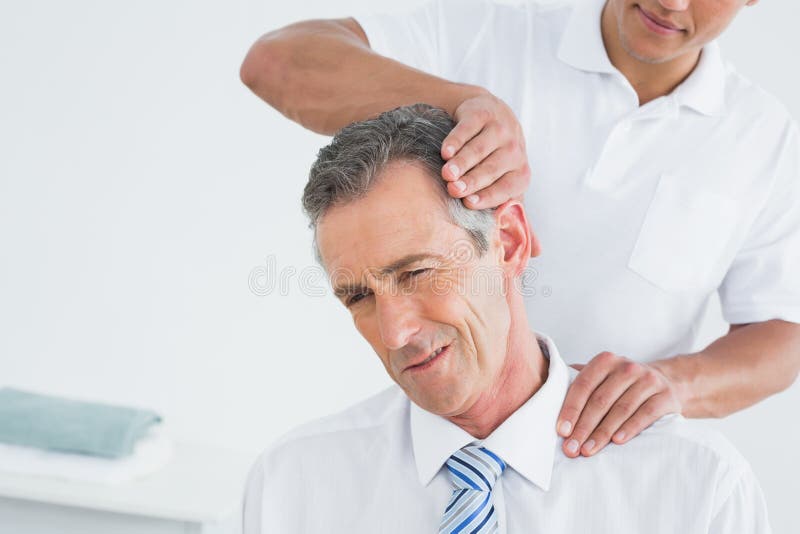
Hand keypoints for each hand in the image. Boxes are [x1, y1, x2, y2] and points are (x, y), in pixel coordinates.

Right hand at [440, 93, 530, 210]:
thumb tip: (535, 251)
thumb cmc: (496, 159)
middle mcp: (514, 150)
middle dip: (473, 180)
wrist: (491, 114)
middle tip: (454, 189)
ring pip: (479, 149)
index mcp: (520, 172)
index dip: (489, 196)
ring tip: (446, 174)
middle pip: (491, 168)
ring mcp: (499, 129)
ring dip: (462, 162)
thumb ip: (514, 213)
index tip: (469, 204)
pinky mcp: (482, 113)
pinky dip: (456, 140)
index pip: (506, 187)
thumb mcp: (507, 183)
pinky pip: (468, 128)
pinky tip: (446, 151)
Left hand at [556, 351, 683, 457]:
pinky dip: (630, 428)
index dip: (571, 409)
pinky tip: (617, 442)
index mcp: (605, 361)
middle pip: (600, 400)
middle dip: (583, 427)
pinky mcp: (665, 396)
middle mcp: (627, 367)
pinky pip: (645, 414)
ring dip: (602, 433)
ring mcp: (648, 380)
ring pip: (621, 409)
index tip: (561, 431)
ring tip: (588, 450)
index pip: (583, 385)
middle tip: (571, 448)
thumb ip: (577, 382)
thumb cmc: (622, 385)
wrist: (666, 383)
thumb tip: (545, 394)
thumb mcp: (601, 377)